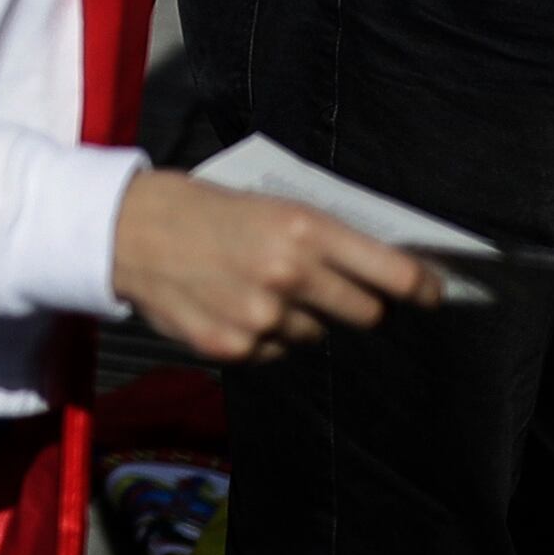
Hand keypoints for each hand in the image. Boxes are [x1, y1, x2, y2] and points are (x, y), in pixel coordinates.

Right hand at [109, 169, 438, 361]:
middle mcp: (288, 276)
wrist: (120, 231)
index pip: (393, 273)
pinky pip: (274, 351)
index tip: (433, 292)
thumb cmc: (194, 207)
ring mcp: (261, 318)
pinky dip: (262, 335)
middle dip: (357, 302)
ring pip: (315, 334)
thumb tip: (372, 267)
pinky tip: (230, 305)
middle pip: (366, 313)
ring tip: (255, 288)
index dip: (423, 286)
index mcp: (301, 229)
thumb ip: (317, 237)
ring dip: (300, 318)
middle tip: (330, 288)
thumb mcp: (264, 203)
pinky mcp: (233, 347)